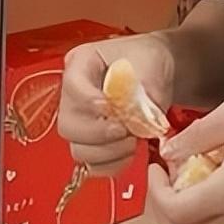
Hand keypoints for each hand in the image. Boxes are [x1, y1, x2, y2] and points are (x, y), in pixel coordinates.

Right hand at [58, 33, 174, 177]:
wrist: (155, 73)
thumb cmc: (148, 59)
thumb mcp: (150, 61)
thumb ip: (143, 85)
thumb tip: (137, 115)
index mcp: (80, 62)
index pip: (72, 84)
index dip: (88, 101)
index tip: (110, 108)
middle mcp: (73, 94)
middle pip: (68, 124)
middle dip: (99, 133)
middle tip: (125, 129)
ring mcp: (80, 121)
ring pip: (79, 149)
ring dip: (108, 151)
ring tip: (133, 139)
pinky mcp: (92, 143)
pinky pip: (93, 165)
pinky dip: (112, 164)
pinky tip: (130, 151)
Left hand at [147, 88, 223, 223]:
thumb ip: (196, 136)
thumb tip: (168, 152)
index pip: (178, 213)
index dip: (156, 193)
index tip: (154, 165)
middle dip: (163, 214)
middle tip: (160, 180)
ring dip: (183, 212)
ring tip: (182, 173)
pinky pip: (222, 222)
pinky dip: (203, 207)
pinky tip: (207, 172)